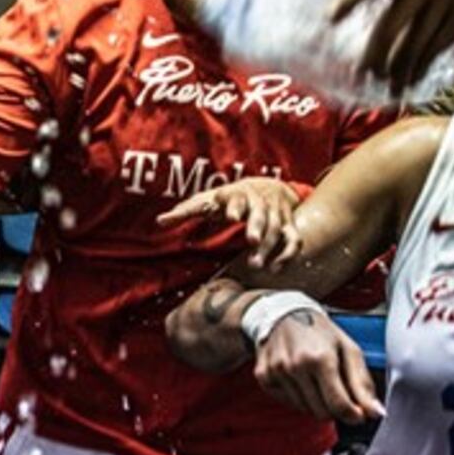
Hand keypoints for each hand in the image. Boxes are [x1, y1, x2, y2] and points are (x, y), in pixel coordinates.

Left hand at [159, 177, 303, 268]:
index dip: (233, 206)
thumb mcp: (207, 200)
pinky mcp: (288, 224)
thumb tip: (159, 221)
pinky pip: (294, 239)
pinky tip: (276, 268)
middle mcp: (258, 203)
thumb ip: (185, 211)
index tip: (229, 216)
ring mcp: (275, 214)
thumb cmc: (228, 198)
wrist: (267, 186)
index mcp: (237, 195)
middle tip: (252, 241)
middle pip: (261, 213)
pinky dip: (288, 253)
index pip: (236, 198)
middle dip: (257, 226)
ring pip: (277, 229)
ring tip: (257, 265)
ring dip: (269, 247)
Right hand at [252, 305, 383, 422]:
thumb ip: (362, 384)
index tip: (359, 413)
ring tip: (317, 381)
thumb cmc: (319, 331)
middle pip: (322, 412)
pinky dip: (298, 397)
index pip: (338, 404)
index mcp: (320, 358)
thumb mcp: (349, 350)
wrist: (283, 313)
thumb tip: (375, 413)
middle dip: (335, 408)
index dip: (353, 414)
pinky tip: (300, 380)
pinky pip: (287, 402)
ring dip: (316, 402)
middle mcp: (295, 366)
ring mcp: (276, 372)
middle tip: (337, 391)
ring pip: (305, 409)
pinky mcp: (263, 376)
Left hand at [329, 0, 453, 99]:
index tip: (331, 18)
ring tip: (386, 84)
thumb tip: (344, 19)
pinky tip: (410, 79)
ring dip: (397, 70)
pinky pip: (434, 50)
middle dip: (373, 55)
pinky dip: (419, 68)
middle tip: (361, 74)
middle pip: (389, 26)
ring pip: (412, 45)